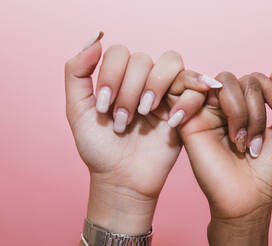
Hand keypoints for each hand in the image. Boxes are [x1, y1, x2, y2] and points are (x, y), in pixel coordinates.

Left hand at [64, 33, 216, 229]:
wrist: (121, 180)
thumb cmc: (99, 149)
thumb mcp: (78, 110)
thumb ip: (76, 72)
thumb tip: (96, 39)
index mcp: (119, 78)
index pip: (120, 52)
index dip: (111, 75)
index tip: (104, 108)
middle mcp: (143, 82)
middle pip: (143, 59)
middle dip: (128, 91)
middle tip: (122, 121)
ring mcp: (166, 94)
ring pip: (171, 63)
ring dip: (154, 87)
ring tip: (145, 114)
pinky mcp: (186, 110)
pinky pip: (195, 89)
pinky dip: (186, 100)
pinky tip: (171, 121)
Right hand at [178, 65, 271, 220]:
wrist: (247, 199)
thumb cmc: (267, 172)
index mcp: (247, 107)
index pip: (258, 79)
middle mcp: (226, 107)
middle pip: (243, 80)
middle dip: (257, 109)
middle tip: (255, 143)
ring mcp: (208, 112)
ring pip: (223, 83)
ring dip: (240, 110)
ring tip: (239, 141)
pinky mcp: (189, 121)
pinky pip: (193, 93)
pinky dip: (203, 96)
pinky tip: (222, 122)